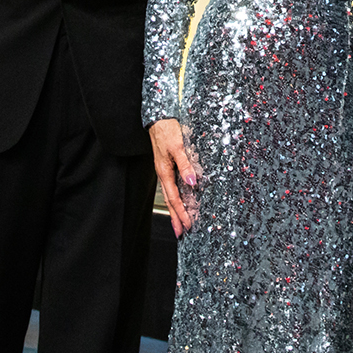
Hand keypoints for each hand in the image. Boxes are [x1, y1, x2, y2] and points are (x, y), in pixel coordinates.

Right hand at [150, 118, 200, 237]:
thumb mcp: (178, 147)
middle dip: (176, 218)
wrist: (159, 119)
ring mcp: (165, 171)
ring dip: (175, 210)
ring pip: (171, 195)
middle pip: (171, 201)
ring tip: (179, 223)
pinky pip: (171, 187)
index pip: (174, 198)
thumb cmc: (167, 131)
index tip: (187, 225)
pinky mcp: (168, 166)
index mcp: (165, 172)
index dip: (181, 213)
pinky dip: (176, 198)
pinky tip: (180, 200)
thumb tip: (192, 183)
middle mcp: (164, 174)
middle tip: (182, 233)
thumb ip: (185, 165)